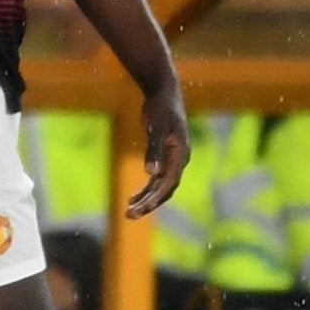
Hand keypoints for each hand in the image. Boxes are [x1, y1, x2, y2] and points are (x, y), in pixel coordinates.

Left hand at [127, 81, 189, 217]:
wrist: (164, 93)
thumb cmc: (161, 109)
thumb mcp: (156, 129)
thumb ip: (154, 150)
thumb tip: (151, 174)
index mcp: (180, 157)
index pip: (168, 184)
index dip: (154, 199)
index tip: (139, 209)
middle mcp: (178, 162)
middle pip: (164, 190)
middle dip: (148, 204)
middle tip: (129, 216)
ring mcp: (172, 160)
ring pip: (159, 187)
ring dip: (146, 200)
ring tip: (129, 212)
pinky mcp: (163, 157)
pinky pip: (156, 180)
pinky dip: (145, 189)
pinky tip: (132, 198)